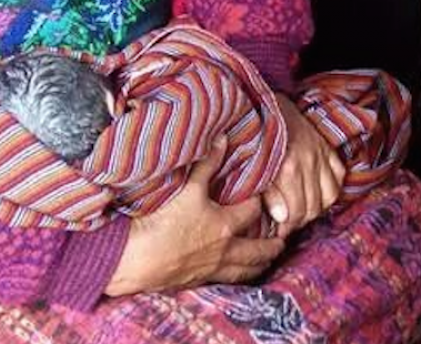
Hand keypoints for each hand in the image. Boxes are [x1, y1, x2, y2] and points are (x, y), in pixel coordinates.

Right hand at [104, 138, 284, 295]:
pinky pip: (224, 282)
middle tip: (282, 243)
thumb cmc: (165, 222)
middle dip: (271, 246)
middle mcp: (224, 250)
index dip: (260, 203)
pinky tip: (233, 276)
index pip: (253, 212)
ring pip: (243, 271)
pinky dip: (236, 278)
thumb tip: (222, 138)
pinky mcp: (196, 282)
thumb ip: (207, 163)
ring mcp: (211, 270)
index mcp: (226, 225)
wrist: (138, 259)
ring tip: (266, 264)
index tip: (263, 197)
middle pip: (256, 251)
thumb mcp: (189, 188)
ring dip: (257, 266)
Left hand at [262, 94, 345, 237]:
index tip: (277, 232)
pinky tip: (316, 193)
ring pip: (328, 197)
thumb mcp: (253, 165)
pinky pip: (338, 178)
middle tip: (285, 224)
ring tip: (299, 211)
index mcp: (287, 167)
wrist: (266, 104)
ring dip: (314, 209)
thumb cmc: (256, 137)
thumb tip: (279, 216)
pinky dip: (330, 190)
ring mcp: (321, 154)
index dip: (285, 228)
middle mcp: (308, 161)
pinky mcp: (328, 149)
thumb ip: (266, 192)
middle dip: (298, 221)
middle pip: (312, 208)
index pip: (294, 212)